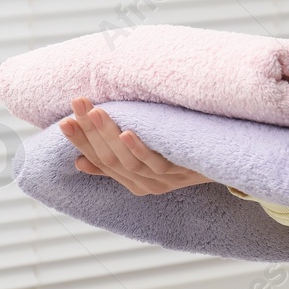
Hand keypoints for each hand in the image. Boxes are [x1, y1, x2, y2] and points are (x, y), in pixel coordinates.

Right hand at [59, 97, 214, 195]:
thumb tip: (79, 162)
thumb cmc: (182, 156)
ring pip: (128, 161)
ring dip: (109, 134)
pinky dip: (139, 148)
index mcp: (132, 182)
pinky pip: (156, 162)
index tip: (63, 121)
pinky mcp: (181, 172)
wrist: (225, 163)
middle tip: (77, 104)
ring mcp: (163, 179)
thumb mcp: (148, 159)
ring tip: (96, 112)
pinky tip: (128, 132)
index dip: (80, 142)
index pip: (98, 161)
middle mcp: (144, 184)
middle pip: (109, 159)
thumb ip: (118, 161)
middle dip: (89, 132)